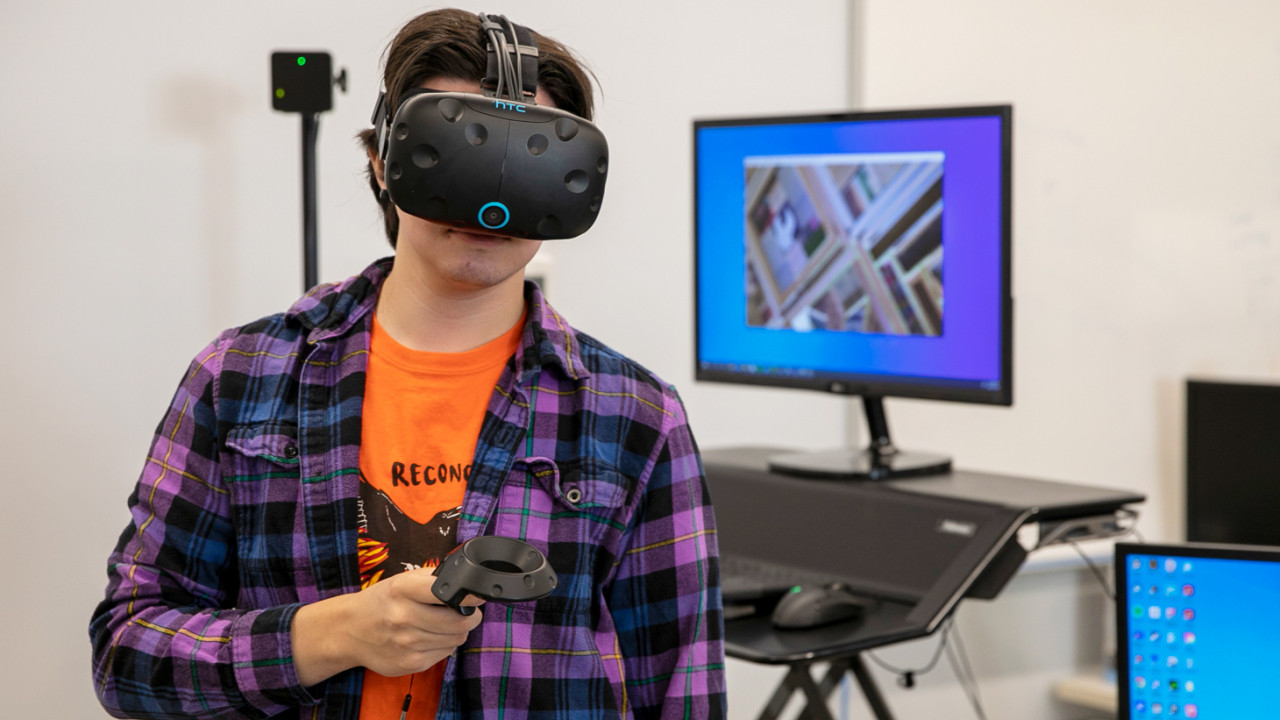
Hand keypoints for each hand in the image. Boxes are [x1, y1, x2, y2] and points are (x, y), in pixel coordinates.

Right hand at [292, 569, 483, 685]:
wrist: (350, 630)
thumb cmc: (382, 602)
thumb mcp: (402, 580)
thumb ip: (433, 579)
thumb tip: (467, 584)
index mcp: (402, 590)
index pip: (446, 593)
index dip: (469, 596)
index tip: (477, 596)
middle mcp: (403, 617)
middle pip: (459, 622)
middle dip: (470, 617)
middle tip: (466, 612)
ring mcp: (406, 643)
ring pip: (455, 639)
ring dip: (457, 632)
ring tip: (443, 625)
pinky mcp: (409, 664)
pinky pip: (444, 654)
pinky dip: (444, 645)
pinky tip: (429, 638)